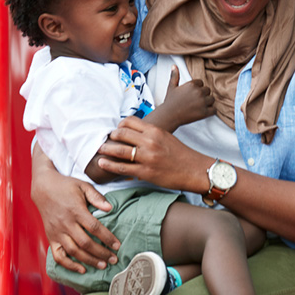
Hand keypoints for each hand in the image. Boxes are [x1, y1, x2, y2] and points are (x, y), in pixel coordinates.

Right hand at [31, 149, 120, 272]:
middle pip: (85, 243)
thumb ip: (96, 197)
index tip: (117, 245)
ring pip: (74, 252)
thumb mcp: (83, 186)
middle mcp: (66, 223)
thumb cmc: (66, 186)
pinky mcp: (51, 238)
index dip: (107, 238)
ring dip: (89, 261)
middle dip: (101, 253)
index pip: (94, 228)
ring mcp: (57, 232)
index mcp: (76, 210)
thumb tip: (110, 208)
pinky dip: (69, 265)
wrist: (43, 188)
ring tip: (102, 265)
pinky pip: (58, 256)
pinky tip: (81, 269)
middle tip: (114, 259)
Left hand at [97, 116, 211, 193]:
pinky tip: (102, 163)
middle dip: (111, 136)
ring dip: (106, 149)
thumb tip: (135, 133)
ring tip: (100, 149)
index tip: (116, 130)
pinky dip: (110, 165)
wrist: (195, 170)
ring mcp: (147, 157)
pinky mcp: (146, 172)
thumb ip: (151, 134)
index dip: (119, 125)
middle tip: (106, 140)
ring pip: (119, 150)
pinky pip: (123, 168)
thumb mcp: (167, 137)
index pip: (130, 121)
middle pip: (121, 134)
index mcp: (155, 131)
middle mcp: (150, 142)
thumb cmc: (182, 154)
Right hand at [153, 65, 215, 129]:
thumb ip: (174, 76)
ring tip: (199, 106)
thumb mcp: (171, 87)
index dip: (197, 88)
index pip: (201, 83)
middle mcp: (198, 92)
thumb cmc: (170, 102)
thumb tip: (174, 66)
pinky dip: (211, 111)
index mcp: (192, 85)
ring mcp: (202, 102)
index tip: (192, 94)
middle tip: (195, 101)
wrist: (169, 116)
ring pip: (212, 99)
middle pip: (208, 90)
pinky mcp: (204, 112)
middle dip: (203, 95)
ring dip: (208, 102)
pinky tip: (205, 111)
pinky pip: (214, 110)